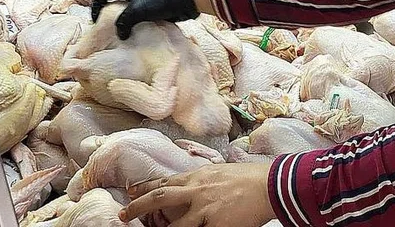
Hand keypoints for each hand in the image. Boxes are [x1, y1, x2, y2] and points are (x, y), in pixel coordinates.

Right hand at [91, 0, 198, 39]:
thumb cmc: (160, 0)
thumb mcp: (137, 10)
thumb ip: (123, 22)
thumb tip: (121, 35)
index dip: (95, 5)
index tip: (94, 19)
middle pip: (116, 3)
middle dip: (110, 16)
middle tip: (108, 31)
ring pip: (130, 12)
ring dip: (125, 23)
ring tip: (123, 36)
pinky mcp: (156, 8)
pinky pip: (142, 18)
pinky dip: (138, 26)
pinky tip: (138, 36)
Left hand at [120, 163, 274, 226]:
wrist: (271, 184)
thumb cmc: (250, 177)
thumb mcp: (221, 172)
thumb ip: (204, 179)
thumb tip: (192, 186)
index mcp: (198, 176)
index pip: (164, 181)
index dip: (145, 187)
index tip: (130, 192)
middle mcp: (197, 191)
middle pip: (159, 199)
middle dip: (138, 208)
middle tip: (123, 215)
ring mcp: (205, 210)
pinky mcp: (217, 226)